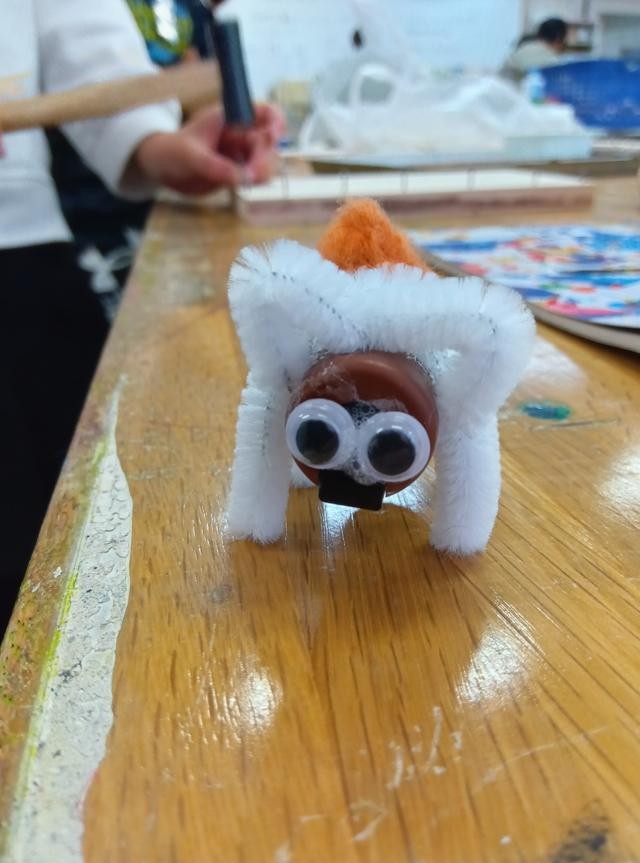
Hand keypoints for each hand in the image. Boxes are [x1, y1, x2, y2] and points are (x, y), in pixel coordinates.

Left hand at [132, 103, 285, 194]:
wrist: (162, 169)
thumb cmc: (172, 152)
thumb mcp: (191, 157)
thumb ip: (217, 167)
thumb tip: (244, 178)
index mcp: (231, 118)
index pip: (264, 113)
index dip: (275, 122)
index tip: (273, 137)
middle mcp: (241, 133)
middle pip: (269, 143)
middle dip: (264, 158)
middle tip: (251, 176)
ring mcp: (242, 153)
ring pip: (267, 162)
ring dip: (262, 173)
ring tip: (244, 183)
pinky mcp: (239, 171)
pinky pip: (257, 176)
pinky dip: (255, 182)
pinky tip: (242, 186)